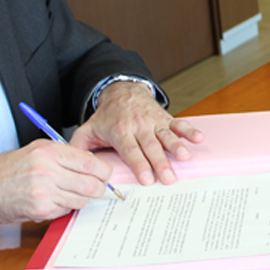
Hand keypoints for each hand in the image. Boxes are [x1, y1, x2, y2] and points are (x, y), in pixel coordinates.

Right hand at [0, 139, 112, 231]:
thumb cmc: (8, 170)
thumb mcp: (37, 150)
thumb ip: (65, 155)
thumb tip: (92, 164)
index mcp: (49, 152)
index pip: (90, 162)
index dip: (103, 170)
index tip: (106, 174)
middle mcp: (48, 171)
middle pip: (91, 184)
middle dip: (98, 188)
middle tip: (97, 188)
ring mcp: (44, 192)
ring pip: (81, 199)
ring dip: (80, 198)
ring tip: (68, 193)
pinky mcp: (41, 209)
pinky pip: (66, 210)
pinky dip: (64, 207)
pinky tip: (53, 200)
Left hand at [70, 82, 204, 185]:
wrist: (122, 91)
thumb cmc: (107, 116)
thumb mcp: (88, 129)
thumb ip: (78, 148)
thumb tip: (71, 166)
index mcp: (120, 131)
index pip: (130, 150)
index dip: (139, 164)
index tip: (146, 178)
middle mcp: (138, 127)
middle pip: (150, 147)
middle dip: (160, 163)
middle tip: (168, 178)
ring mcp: (153, 122)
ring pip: (166, 136)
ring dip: (176, 146)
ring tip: (184, 158)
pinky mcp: (165, 118)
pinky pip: (178, 123)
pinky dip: (189, 130)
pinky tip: (198, 138)